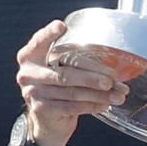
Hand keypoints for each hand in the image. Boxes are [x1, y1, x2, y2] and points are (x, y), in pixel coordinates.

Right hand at [15, 20, 127, 145]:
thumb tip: (112, 56)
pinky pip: (72, 107)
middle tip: (111, 80)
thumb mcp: (59, 67)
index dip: (49, 34)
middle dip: (91, 77)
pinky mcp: (42, 109)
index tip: (61, 26)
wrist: (47, 119)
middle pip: (65, 73)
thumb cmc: (58, 86)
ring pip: (72, 92)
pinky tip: (105, 104)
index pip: (39, 41)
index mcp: (30, 55)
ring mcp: (33, 93)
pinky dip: (92, 105)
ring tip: (117, 94)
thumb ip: (72, 57)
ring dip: (98, 94)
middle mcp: (28, 73)